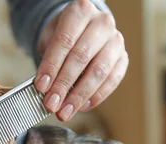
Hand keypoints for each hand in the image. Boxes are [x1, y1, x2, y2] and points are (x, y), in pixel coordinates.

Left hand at [34, 0, 127, 121]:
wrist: (84, 29)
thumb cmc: (65, 35)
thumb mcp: (50, 36)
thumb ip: (47, 58)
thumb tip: (46, 88)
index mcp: (80, 11)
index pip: (64, 41)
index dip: (51, 66)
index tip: (41, 87)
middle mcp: (102, 23)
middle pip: (81, 57)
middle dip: (63, 84)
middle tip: (51, 104)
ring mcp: (116, 41)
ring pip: (98, 72)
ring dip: (79, 96)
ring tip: (64, 111)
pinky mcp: (124, 59)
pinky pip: (112, 81)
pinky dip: (95, 97)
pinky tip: (81, 107)